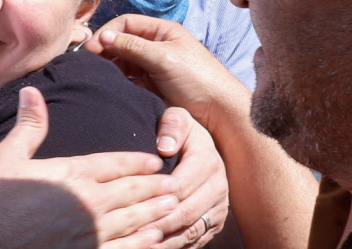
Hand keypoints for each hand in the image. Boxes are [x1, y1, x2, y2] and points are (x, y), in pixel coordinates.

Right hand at [0, 87, 179, 248]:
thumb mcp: (8, 156)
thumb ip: (29, 125)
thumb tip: (31, 91)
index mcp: (74, 174)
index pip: (116, 164)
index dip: (138, 162)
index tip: (156, 161)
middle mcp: (89, 202)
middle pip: (132, 191)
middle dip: (155, 187)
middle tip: (175, 184)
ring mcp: (91, 233)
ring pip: (134, 220)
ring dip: (155, 212)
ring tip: (172, 207)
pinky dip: (142, 243)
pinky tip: (154, 240)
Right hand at [85, 15, 241, 127]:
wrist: (219, 113)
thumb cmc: (198, 80)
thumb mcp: (164, 58)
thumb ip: (133, 46)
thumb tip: (103, 36)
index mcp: (162, 31)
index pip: (126, 24)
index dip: (107, 33)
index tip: (91, 49)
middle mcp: (156, 46)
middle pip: (122, 42)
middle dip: (104, 51)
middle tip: (88, 65)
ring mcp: (153, 67)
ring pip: (122, 62)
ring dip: (109, 67)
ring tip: (97, 78)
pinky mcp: (152, 87)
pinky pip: (128, 80)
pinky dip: (117, 83)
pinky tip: (110, 89)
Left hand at [147, 107, 228, 248]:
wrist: (202, 144)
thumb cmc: (181, 131)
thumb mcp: (176, 117)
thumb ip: (171, 126)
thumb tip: (165, 148)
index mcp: (208, 161)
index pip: (181, 186)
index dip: (158, 198)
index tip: (134, 206)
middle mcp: (218, 186)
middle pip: (187, 213)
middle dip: (159, 223)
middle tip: (133, 231)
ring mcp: (219, 207)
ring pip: (192, 231)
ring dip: (166, 239)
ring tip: (139, 243)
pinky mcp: (215, 222)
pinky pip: (196, 240)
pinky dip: (174, 246)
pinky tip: (151, 246)